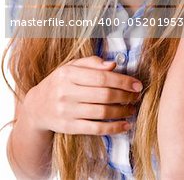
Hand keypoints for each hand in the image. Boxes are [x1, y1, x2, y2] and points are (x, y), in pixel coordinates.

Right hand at [23, 56, 142, 134]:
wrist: (37, 106)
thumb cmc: (60, 82)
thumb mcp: (71, 66)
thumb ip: (92, 62)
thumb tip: (113, 65)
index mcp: (68, 74)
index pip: (101, 77)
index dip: (123, 81)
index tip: (137, 84)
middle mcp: (66, 92)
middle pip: (104, 95)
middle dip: (125, 96)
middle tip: (137, 96)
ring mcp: (66, 111)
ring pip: (101, 112)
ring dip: (122, 111)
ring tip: (132, 108)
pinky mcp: (68, 128)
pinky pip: (95, 129)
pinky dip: (113, 128)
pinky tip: (125, 125)